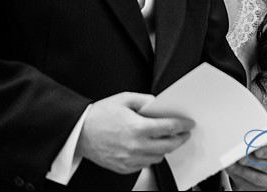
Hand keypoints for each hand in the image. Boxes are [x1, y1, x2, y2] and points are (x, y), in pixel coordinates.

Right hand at [76, 92, 193, 174]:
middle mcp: (135, 146)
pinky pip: (145, 165)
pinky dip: (151, 157)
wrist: (78, 133)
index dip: (182, 125)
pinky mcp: (123, 167)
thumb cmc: (98, 116)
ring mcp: (129, 159)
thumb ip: (145, 100)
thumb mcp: (124, 99)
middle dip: (179, 139)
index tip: (188, 124)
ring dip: (165, 149)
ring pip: (158, 157)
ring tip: (167, 140)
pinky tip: (150, 148)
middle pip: (168, 146)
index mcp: (137, 127)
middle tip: (184, 134)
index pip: (168, 128)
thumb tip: (158, 103)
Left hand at [227, 143, 266, 189]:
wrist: (257, 160)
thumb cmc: (259, 147)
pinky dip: (238, 177)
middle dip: (252, 162)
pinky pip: (249, 185)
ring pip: (257, 178)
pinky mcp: (260, 188)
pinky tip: (232, 170)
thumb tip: (246, 142)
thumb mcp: (261, 140)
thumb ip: (257, 140)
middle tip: (241, 158)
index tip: (257, 151)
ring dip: (243, 171)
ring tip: (232, 164)